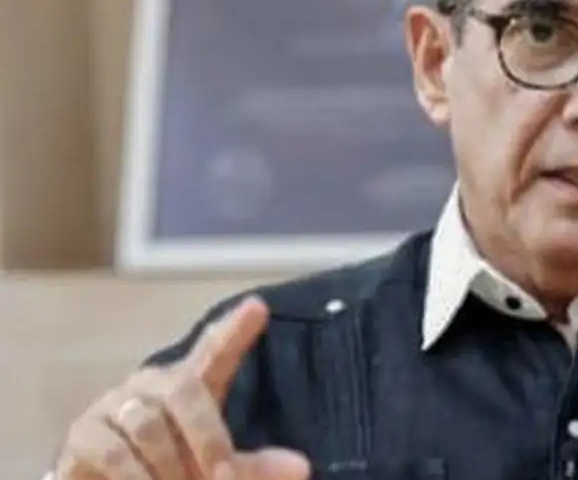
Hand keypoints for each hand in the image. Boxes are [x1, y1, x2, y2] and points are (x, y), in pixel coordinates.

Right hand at [54, 297, 309, 479]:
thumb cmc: (168, 469)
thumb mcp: (214, 470)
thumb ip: (253, 468)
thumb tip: (302, 468)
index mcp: (189, 385)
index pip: (214, 351)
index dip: (235, 331)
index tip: (258, 307)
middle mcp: (151, 385)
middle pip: (184, 389)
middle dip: (208, 439)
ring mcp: (113, 404)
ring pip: (148, 425)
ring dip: (172, 466)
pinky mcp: (83, 434)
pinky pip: (113, 451)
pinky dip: (137, 478)